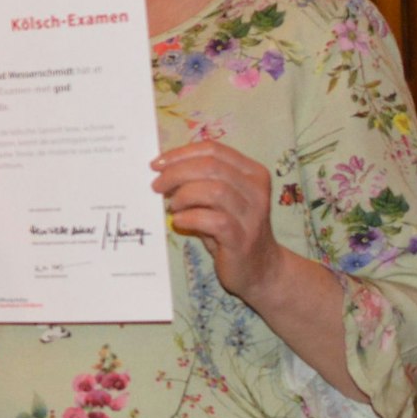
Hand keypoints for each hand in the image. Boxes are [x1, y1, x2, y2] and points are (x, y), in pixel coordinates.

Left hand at [152, 141, 284, 302]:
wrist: (260, 268)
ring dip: (184, 196)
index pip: (213, 149)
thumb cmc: (232, 228)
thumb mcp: (219, 199)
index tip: (156, 164)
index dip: (181, 154)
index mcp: (252, 172)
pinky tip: (179, 222)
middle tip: (157, 186)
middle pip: (210, 166)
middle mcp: (256, 190)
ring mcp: (252, 215)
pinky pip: (213, 221)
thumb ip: (200, 180)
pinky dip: (189, 218)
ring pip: (214, 190)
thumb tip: (161, 168)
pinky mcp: (242, 239)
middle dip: (176, 173)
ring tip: (173, 206)